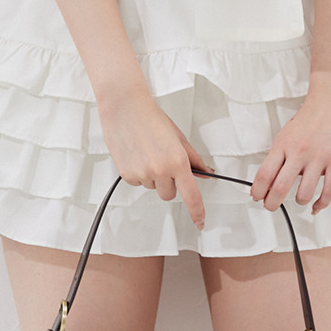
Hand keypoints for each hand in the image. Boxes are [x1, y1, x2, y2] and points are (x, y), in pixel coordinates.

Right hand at [97, 85, 212, 228]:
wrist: (125, 108)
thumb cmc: (151, 119)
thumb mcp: (178, 137)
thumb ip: (193, 158)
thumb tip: (205, 172)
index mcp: (177, 161)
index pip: (191, 195)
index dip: (197, 212)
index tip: (200, 221)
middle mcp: (160, 170)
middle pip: (169, 195)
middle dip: (169, 184)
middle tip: (163, 162)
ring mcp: (143, 174)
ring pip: (153, 188)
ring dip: (152, 177)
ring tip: (147, 153)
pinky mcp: (127, 175)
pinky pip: (138, 183)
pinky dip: (138, 173)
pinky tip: (136, 155)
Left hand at [250, 74, 330, 213]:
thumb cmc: (311, 115)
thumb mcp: (288, 133)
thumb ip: (281, 154)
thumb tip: (273, 178)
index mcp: (283, 144)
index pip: (264, 174)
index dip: (257, 190)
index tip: (257, 197)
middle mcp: (299, 152)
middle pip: (280, 188)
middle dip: (272, 203)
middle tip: (271, 206)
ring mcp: (318, 157)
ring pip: (304, 193)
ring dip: (299, 201)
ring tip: (299, 199)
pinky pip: (329, 190)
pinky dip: (321, 203)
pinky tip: (316, 206)